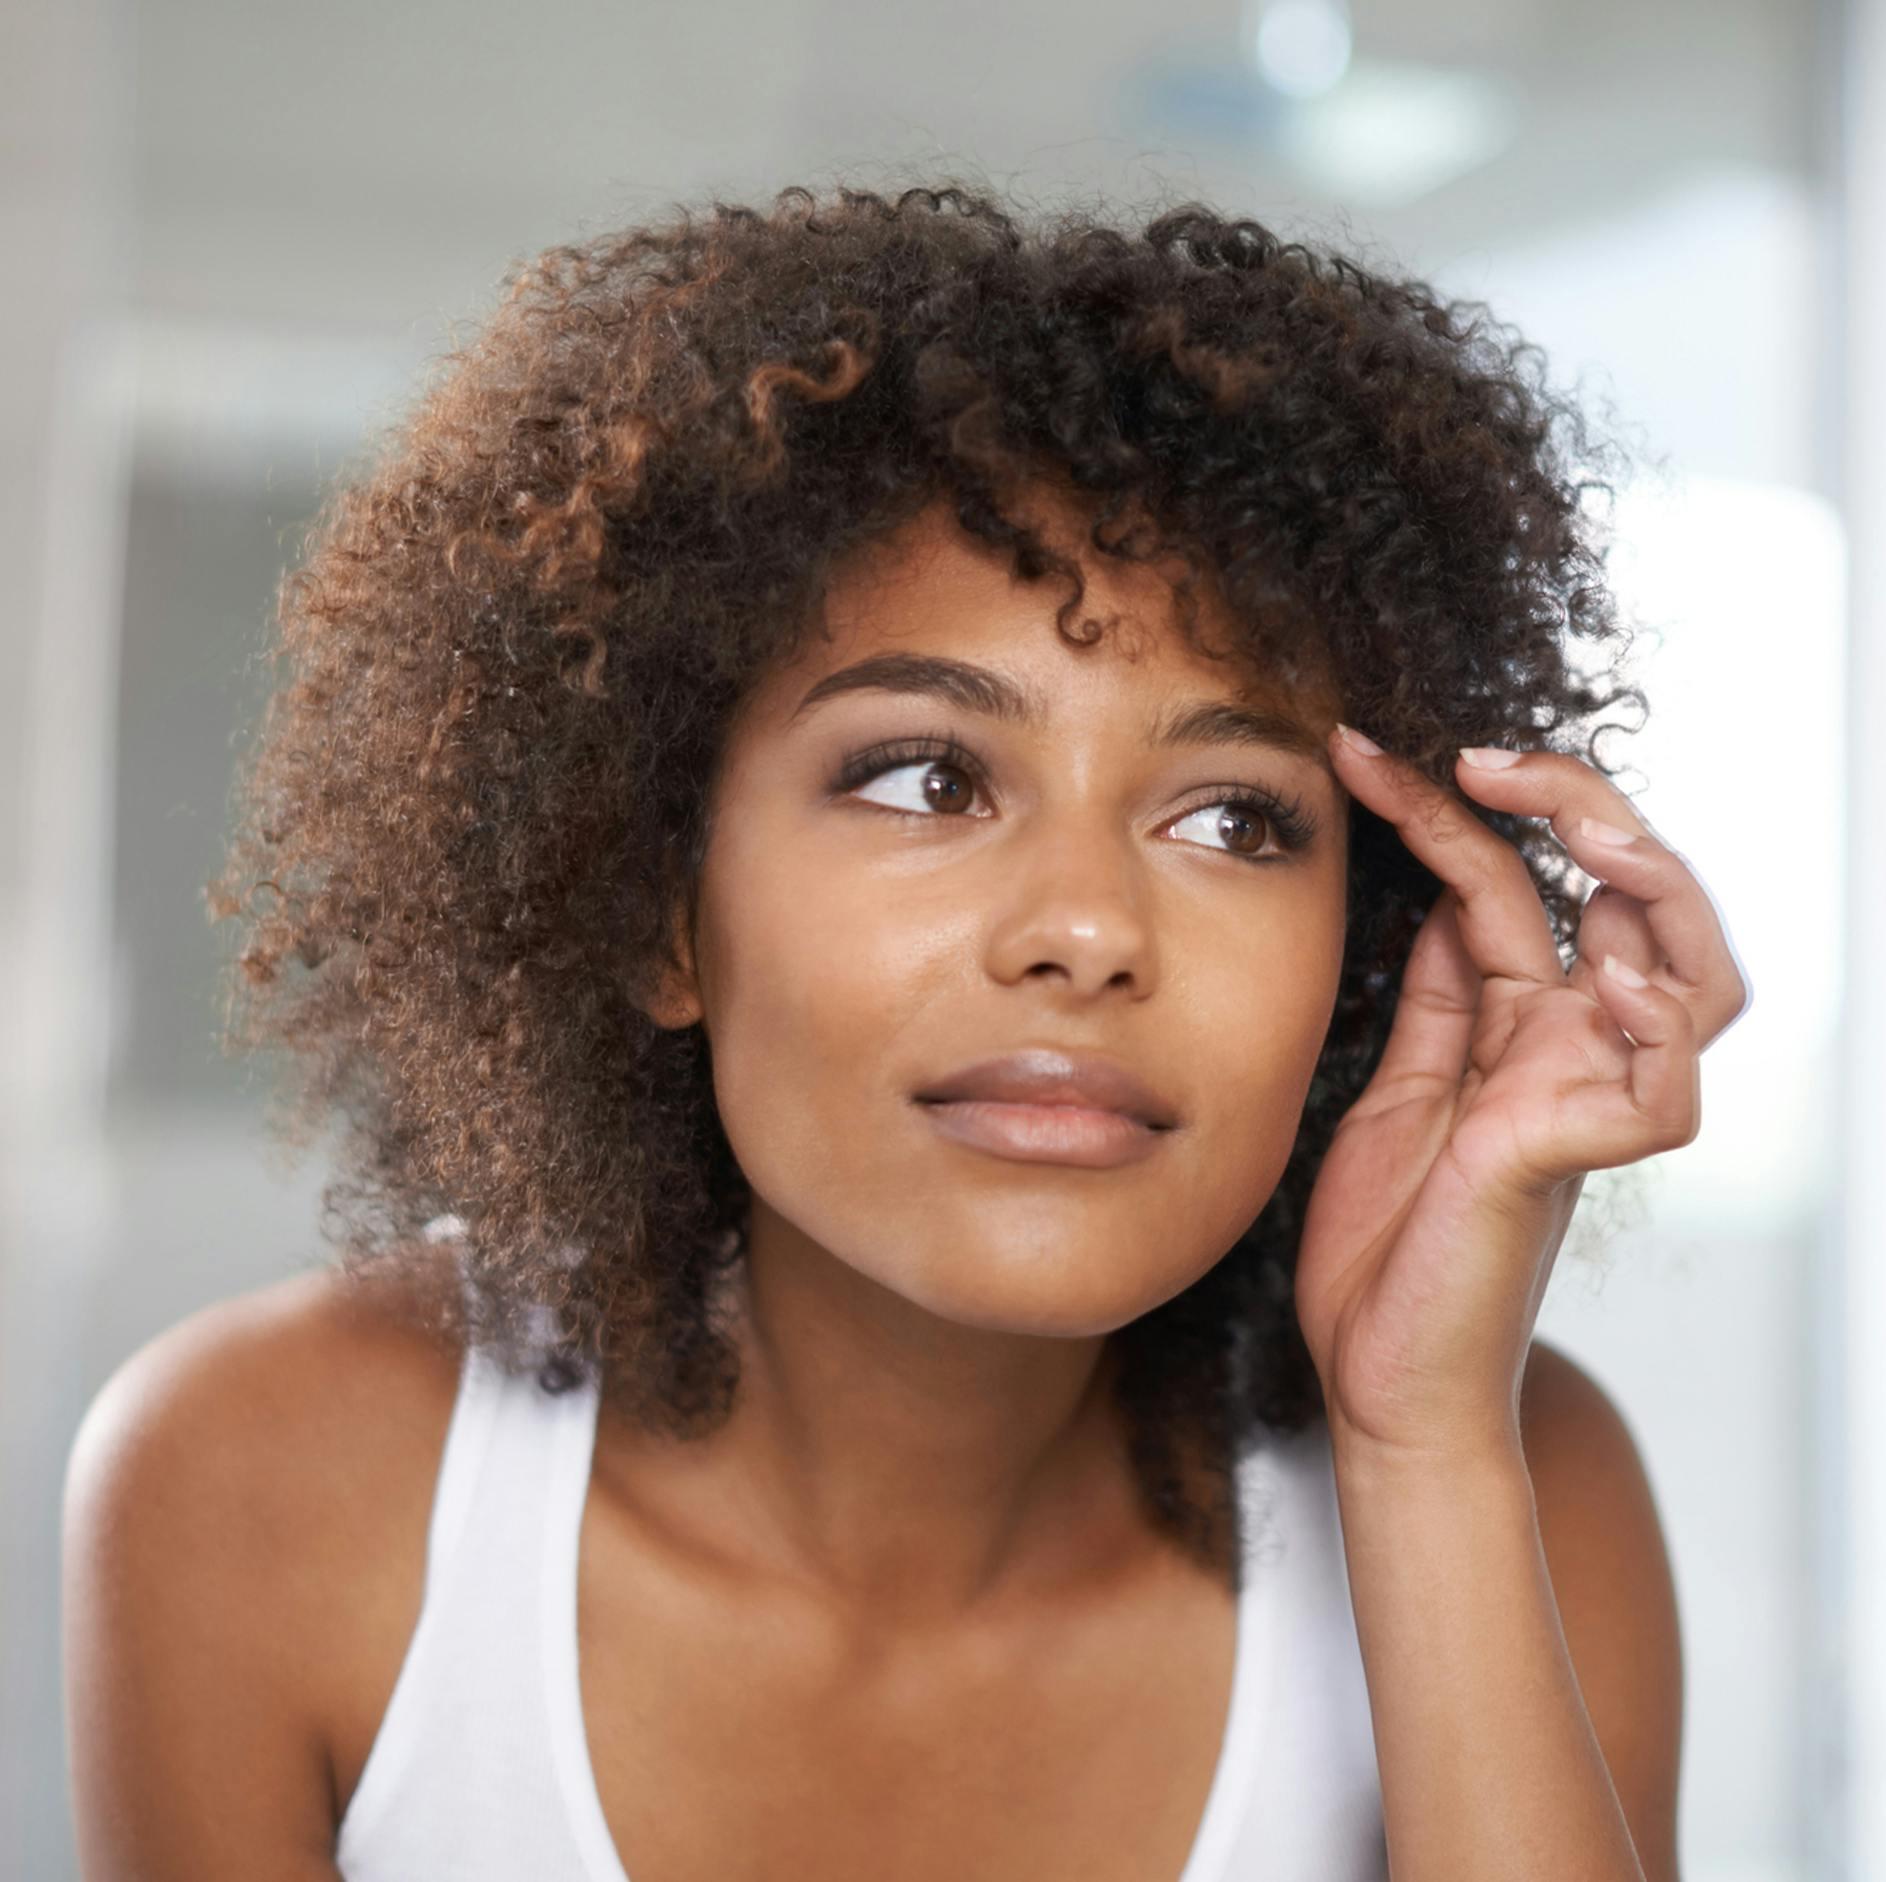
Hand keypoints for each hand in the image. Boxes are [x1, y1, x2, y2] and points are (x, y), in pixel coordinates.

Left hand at [1293, 726, 1751, 1463]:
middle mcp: (1568, 1051)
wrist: (1378, 1380)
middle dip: (1581, 809)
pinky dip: (1651, 1025)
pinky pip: (1661, 1087)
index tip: (1360, 750)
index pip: (1508, 884)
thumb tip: (1442, 892)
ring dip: (1649, 886)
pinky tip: (1601, 976)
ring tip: (1580, 830)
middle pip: (1634, 901)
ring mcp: (1583, 1102)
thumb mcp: (1399, 1084)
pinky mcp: (1575, 1162)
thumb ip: (1436, 995)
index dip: (1448, 808)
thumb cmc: (1388, 1246)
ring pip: (1692, 973)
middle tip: (1486, 758)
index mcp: (1517, 1027)